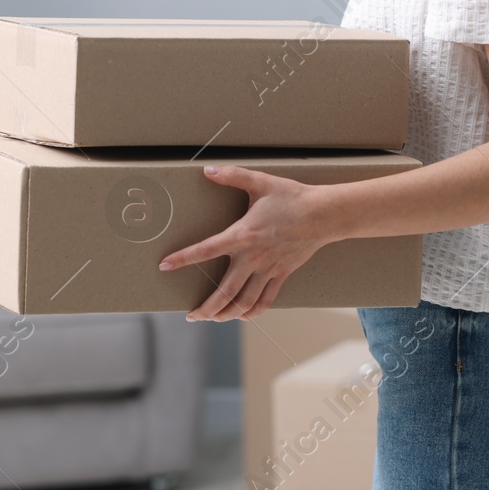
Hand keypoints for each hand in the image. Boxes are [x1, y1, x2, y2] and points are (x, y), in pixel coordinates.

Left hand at [158, 165, 330, 320]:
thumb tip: (206, 170)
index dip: (183, 259)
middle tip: (191, 315)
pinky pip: (266, 300)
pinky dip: (253, 312)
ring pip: (244, 302)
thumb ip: (232, 176)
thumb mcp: (260, 182)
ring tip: (212, 319)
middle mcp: (253, 258)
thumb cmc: (291, 197)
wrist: (324, 214)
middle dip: (205, 308)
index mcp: (242, 235)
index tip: (164, 265)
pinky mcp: (282, 274)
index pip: (205, 250)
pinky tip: (242, 316)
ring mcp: (268, 269)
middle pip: (225, 292)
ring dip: (226, 314)